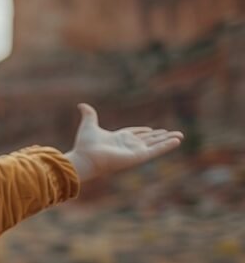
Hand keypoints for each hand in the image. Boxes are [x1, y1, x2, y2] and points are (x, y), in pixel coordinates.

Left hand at [64, 103, 183, 181]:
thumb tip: (81, 105)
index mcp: (118, 138)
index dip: (144, 132)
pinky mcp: (138, 157)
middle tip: (173, 133)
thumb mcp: (89, 125)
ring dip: (168, 140)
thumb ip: (89, 114)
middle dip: (161, 136)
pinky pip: (156, 151)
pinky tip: (177, 141)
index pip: (135, 134)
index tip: (153, 130)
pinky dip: (167, 146)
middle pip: (148, 140)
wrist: (85, 157)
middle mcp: (128, 146)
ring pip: (155, 145)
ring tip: (180, 136)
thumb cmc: (85, 145)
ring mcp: (134, 152)